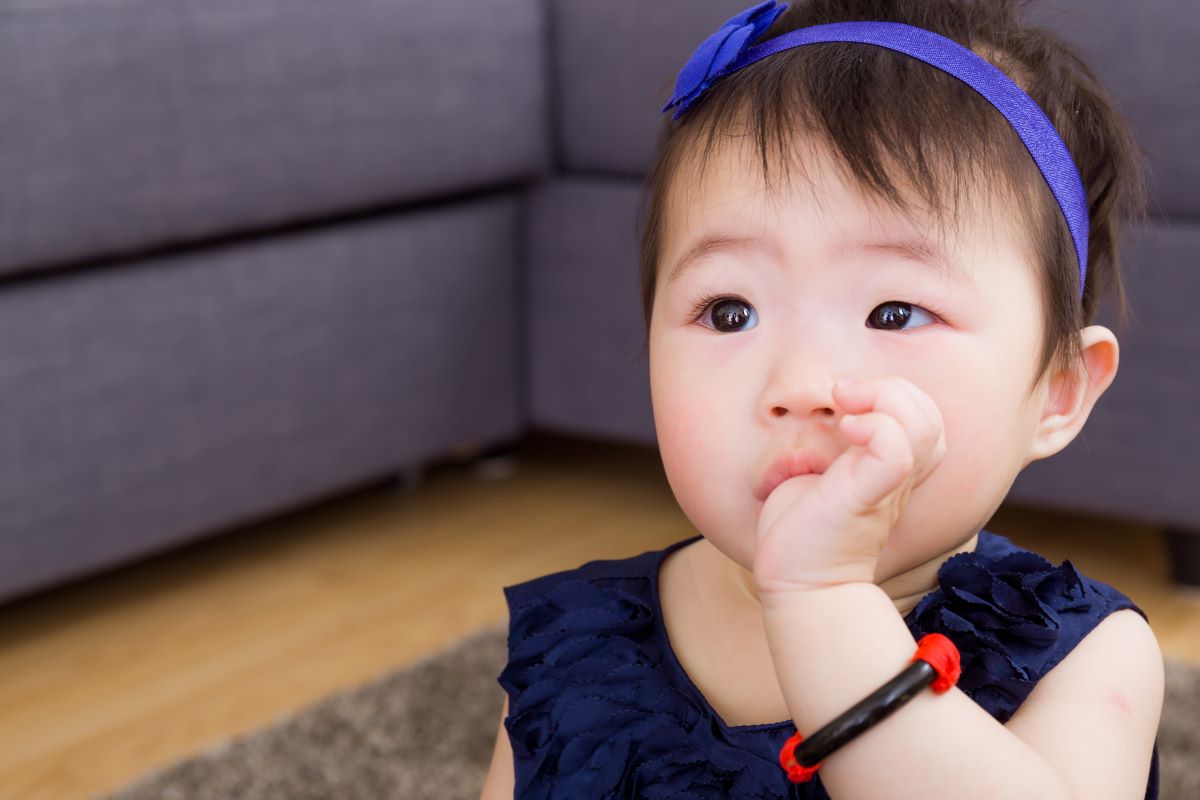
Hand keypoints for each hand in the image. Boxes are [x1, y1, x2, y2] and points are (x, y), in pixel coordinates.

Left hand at [752, 376, 946, 595]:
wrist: (798, 584)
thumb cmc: (801, 531)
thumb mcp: (813, 474)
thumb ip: (825, 444)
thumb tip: (816, 412)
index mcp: (890, 469)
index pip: (922, 416)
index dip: (894, 392)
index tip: (845, 397)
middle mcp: (898, 477)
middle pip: (930, 415)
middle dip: (892, 387)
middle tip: (846, 395)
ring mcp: (887, 487)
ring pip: (924, 425)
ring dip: (885, 398)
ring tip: (846, 407)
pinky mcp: (867, 497)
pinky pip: (896, 451)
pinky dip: (875, 426)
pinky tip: (844, 430)